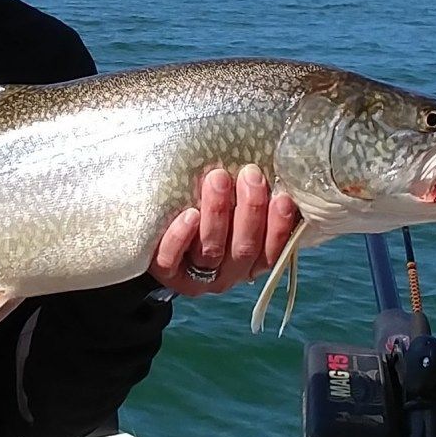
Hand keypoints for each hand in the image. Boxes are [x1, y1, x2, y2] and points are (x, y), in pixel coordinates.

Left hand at [149, 164, 299, 296]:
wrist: (152, 239)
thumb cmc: (203, 212)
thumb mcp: (231, 208)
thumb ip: (247, 195)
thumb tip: (267, 160)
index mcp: (249, 261)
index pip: (271, 250)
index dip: (279, 227)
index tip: (283, 197)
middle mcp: (227, 273)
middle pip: (244, 248)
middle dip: (250, 210)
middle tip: (250, 174)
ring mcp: (195, 276)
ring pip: (211, 250)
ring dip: (218, 213)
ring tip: (217, 179)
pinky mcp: (165, 272)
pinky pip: (172, 259)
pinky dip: (181, 237)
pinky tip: (189, 215)